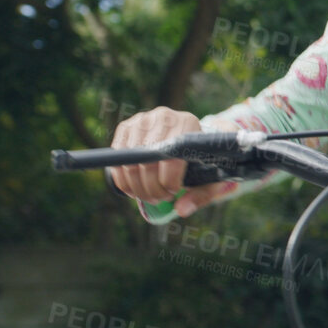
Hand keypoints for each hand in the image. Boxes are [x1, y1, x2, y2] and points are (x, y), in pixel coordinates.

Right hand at [106, 107, 236, 217]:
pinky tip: (134, 189)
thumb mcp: (211, 175)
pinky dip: (122, 179)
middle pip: (147, 161)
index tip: (173, 192)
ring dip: (136, 187)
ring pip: (129, 162)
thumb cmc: (202, 158)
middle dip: (151, 189)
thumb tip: (181, 210)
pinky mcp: (126, 127)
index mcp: (188, 124)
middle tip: (159, 199)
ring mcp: (142, 120)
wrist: (189, 136)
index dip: (169, 181)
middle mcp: (164, 117)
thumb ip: (201, 194)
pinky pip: (116, 159)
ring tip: (148, 196)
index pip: (171, 156)